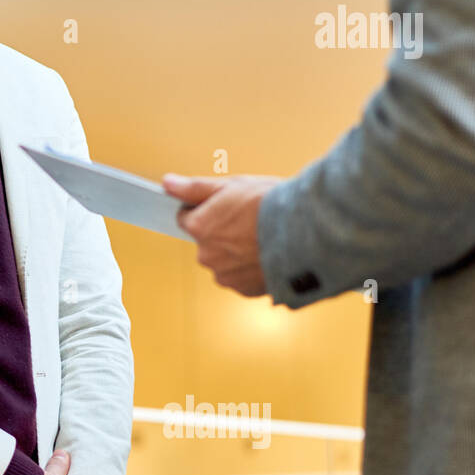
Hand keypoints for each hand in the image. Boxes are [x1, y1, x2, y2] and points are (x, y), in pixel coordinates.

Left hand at [162, 174, 280, 296]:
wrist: (307, 232)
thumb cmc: (270, 204)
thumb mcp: (230, 186)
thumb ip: (194, 188)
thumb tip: (167, 184)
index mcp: (199, 228)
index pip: (186, 218)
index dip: (206, 209)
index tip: (226, 206)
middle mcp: (206, 255)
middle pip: (206, 242)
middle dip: (223, 233)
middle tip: (250, 221)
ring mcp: (226, 276)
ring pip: (225, 262)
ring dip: (238, 253)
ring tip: (264, 238)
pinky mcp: (246, 290)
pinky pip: (243, 278)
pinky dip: (253, 269)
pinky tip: (270, 254)